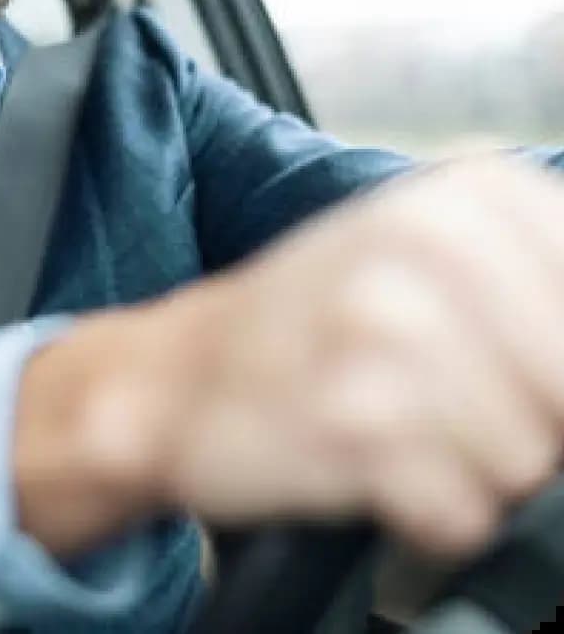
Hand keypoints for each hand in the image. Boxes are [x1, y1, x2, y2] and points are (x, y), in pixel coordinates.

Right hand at [13, 156, 563, 560]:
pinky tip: (370, 464)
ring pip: (528, 462)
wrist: (181, 374)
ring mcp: (387, 329)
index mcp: (465, 194)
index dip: (550, 358)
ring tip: (398, 425)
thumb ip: (537, 286)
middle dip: (524, 423)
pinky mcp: (354, 422)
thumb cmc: (316, 320)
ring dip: (470, 472)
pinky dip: (425, 515)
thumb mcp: (431, 258)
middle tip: (437, 398)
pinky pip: (461, 515)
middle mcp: (430, 243)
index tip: (498, 358)